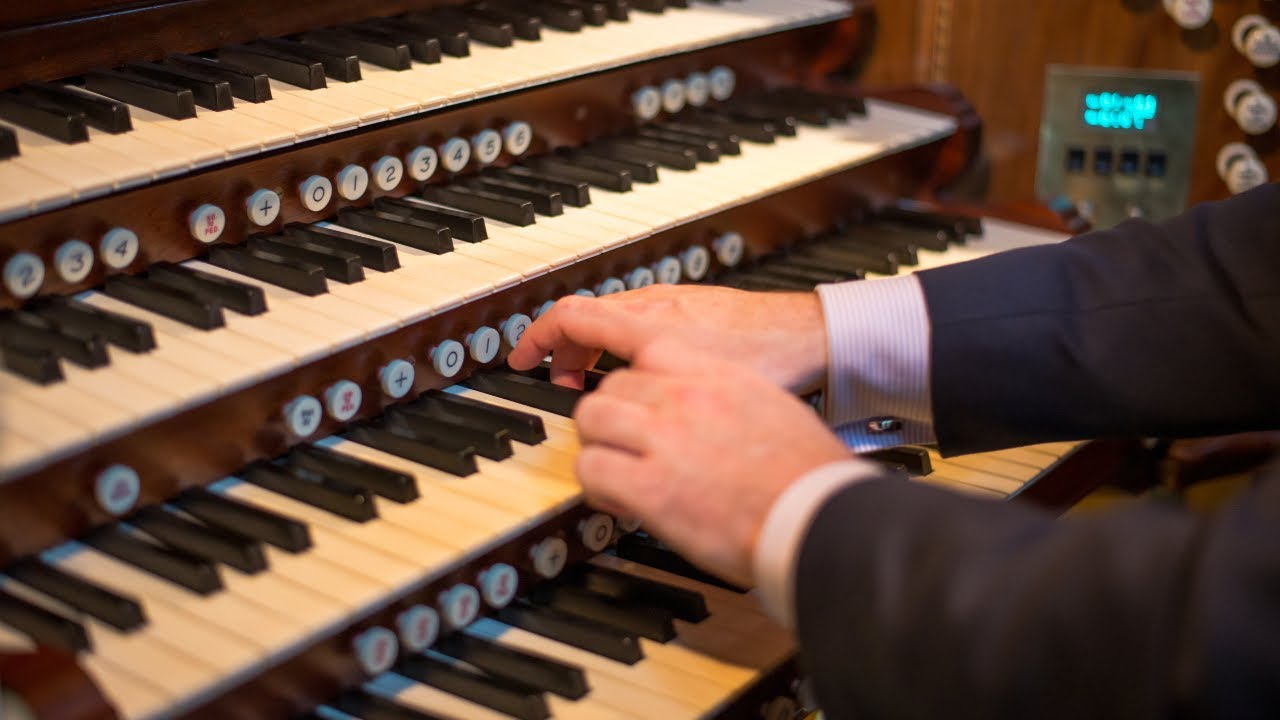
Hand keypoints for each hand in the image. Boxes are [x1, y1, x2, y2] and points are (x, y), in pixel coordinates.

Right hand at [507, 285, 827, 392]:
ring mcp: (677, 304)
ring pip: (615, 323)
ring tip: (600, 386)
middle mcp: (659, 304)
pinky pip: (641, 325)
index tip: (519, 359)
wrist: (815, 334)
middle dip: (566, 353)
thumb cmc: (769, 359)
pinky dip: (625, 348)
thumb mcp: (699, 391)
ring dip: (597, 352)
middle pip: (588, 320)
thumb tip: (616, 438)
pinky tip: (642, 379)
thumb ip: (652, 409)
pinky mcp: (696, 312)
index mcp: (649, 320)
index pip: (571, 316)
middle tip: (564, 386)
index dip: (537, 339)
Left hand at [572, 338, 854, 586]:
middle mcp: (684, 398)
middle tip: (624, 444)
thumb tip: (708, 407)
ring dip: (598, 445)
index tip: (630, 397)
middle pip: (612, 385)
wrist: (816, 516)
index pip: (646, 350)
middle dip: (612, 415)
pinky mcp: (649, 487)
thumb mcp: (772, 405)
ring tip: (617, 470)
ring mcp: (663, 438)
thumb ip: (727, 396)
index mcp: (716, 374)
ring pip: (591, 418)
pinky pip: (591, 467)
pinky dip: (597, 485)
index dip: (632, 378)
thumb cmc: (806, 473)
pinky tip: (619, 500)